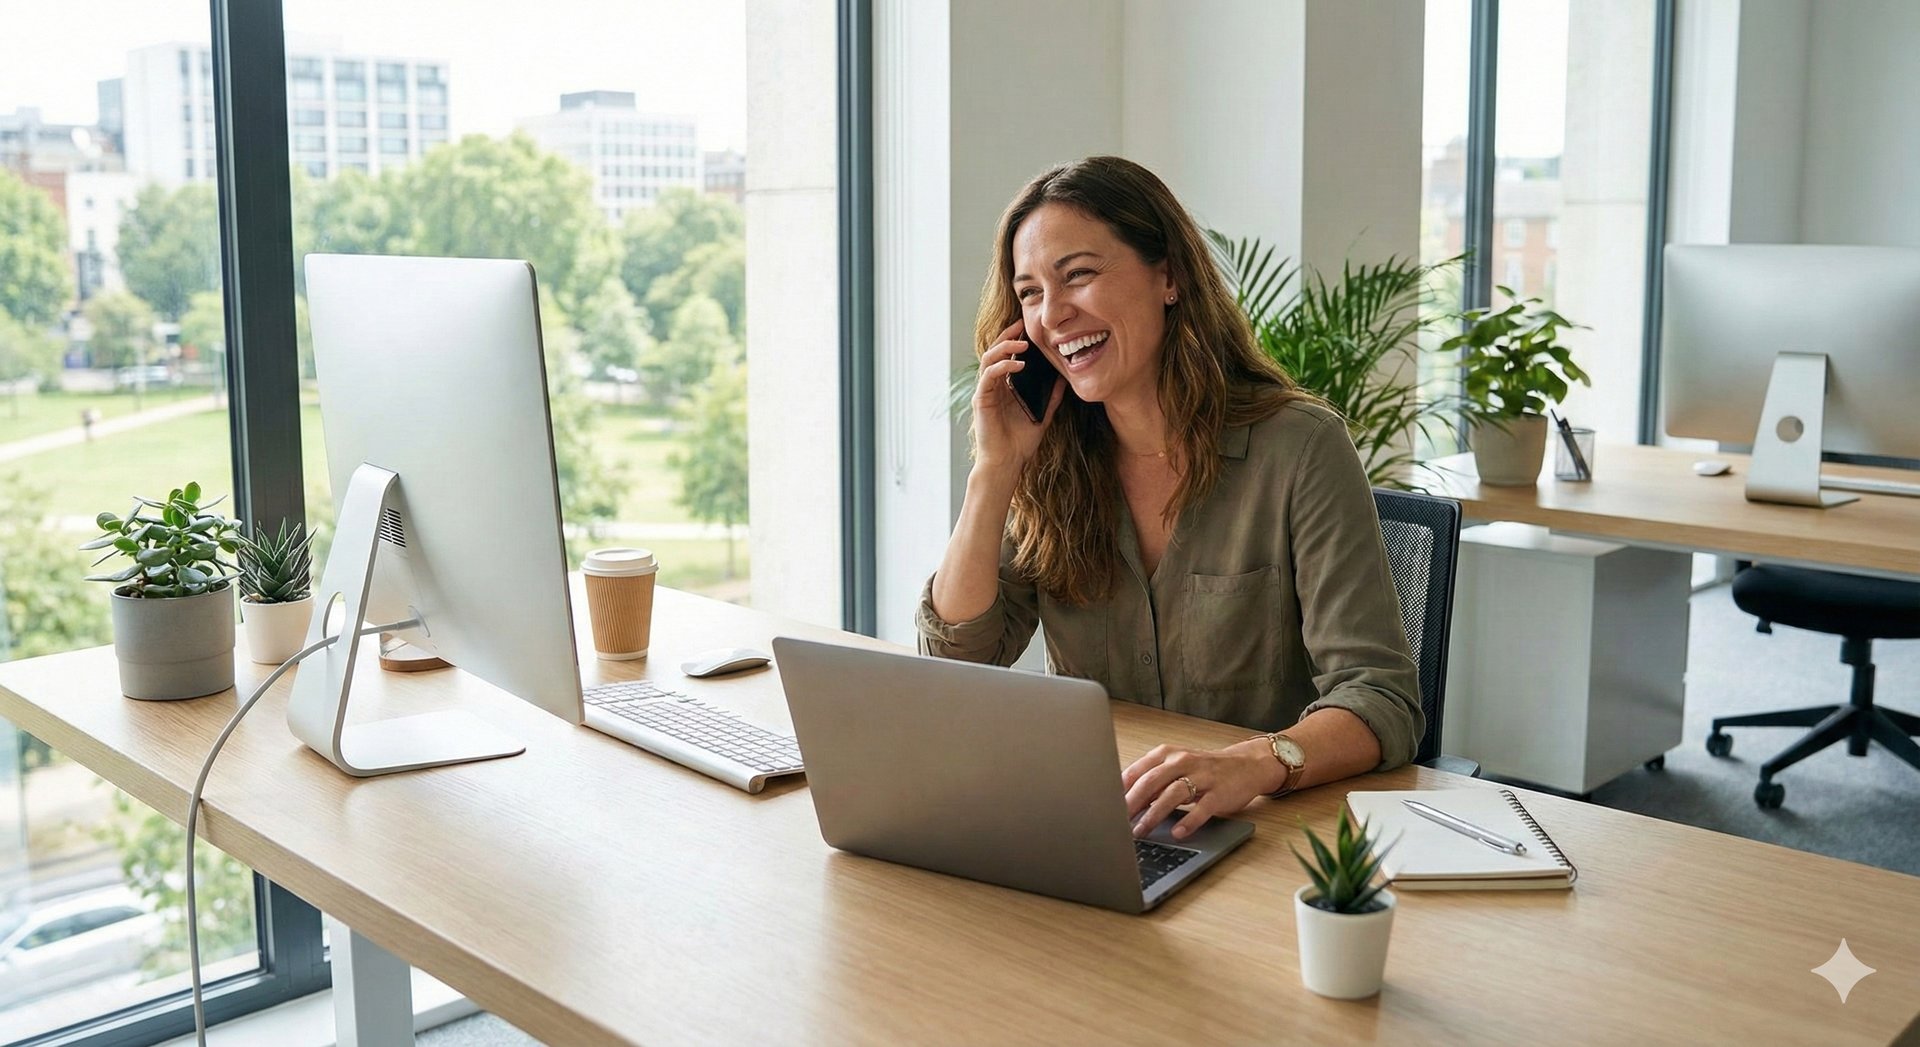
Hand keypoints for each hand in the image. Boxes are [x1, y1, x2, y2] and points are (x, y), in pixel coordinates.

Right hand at [972, 319, 1063, 472]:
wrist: (1007, 463)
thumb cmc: (1020, 443)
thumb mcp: (1043, 415)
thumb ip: (1051, 397)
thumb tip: (1064, 380)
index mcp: (1005, 388)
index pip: (1006, 357)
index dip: (1014, 340)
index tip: (1028, 328)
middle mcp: (993, 387)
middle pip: (995, 352)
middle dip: (1007, 336)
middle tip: (1022, 325)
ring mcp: (986, 392)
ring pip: (989, 359)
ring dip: (1004, 347)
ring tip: (1022, 344)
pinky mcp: (982, 400)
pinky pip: (989, 376)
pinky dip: (1002, 366)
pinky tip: (1018, 365)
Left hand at [1121, 738, 1283, 840]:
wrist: (1245, 766)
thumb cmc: (1204, 770)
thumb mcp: (1174, 768)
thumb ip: (1151, 781)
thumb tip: (1120, 801)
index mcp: (1167, 755)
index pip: (1137, 771)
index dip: (1119, 790)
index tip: (1105, 807)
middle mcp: (1183, 762)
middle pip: (1151, 781)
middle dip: (1132, 802)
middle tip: (1117, 821)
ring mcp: (1202, 776)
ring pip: (1173, 794)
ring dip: (1154, 814)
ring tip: (1141, 831)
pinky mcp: (1219, 793)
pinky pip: (1202, 808)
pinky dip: (1189, 821)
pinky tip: (1178, 833)